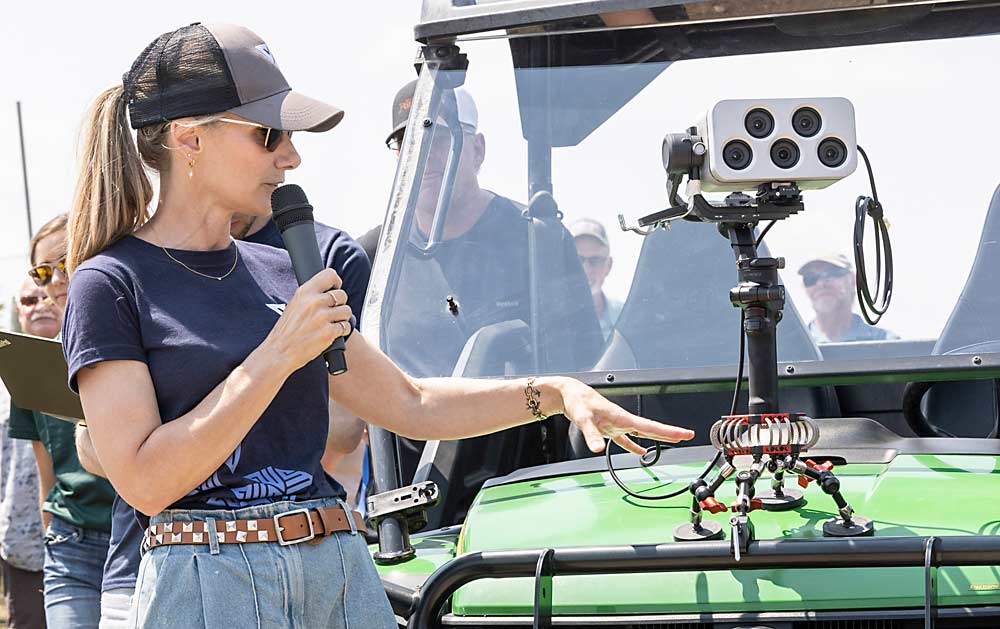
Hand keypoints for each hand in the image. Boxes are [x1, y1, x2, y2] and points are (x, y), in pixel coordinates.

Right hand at [263, 268, 351, 373]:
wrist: (279, 352)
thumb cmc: (287, 331)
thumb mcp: (295, 305)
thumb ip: (311, 295)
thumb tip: (330, 289)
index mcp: (304, 292)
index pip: (330, 275)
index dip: (336, 282)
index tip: (334, 289)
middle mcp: (314, 302)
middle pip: (342, 294)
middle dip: (340, 304)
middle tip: (331, 312)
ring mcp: (322, 317)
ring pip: (347, 311)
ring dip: (342, 318)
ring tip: (330, 324)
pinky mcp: (328, 333)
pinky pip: (346, 327)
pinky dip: (342, 331)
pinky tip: (332, 334)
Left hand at [552, 378, 693, 453]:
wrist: (570, 394)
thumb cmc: (578, 401)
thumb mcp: (583, 419)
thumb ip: (591, 435)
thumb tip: (598, 449)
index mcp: (622, 417)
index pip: (650, 426)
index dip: (669, 431)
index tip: (685, 433)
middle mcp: (623, 420)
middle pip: (651, 429)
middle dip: (670, 433)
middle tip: (688, 436)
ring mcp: (618, 424)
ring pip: (642, 433)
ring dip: (657, 438)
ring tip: (672, 442)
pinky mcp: (609, 428)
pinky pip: (626, 439)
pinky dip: (634, 446)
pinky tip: (641, 453)